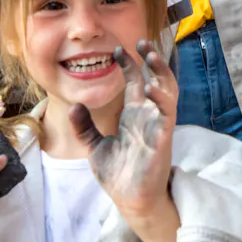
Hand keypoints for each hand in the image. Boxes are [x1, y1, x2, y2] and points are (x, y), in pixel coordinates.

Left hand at [71, 40, 180, 241]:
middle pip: (155, 79)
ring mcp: (157, 125)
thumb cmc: (118, 174)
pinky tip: (150, 89)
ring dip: (162, 73)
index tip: (118, 50)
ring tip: (151, 56)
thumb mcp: (94, 146)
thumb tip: (74, 105)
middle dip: (151, 59)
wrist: (129, 200)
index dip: (129, 64)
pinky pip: (167, 114)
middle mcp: (148, 116)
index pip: (135, 82)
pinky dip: (161, 99)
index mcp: (133, 115)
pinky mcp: (163, 137)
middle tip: (142, 41)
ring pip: (167, 91)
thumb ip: (84, 126)